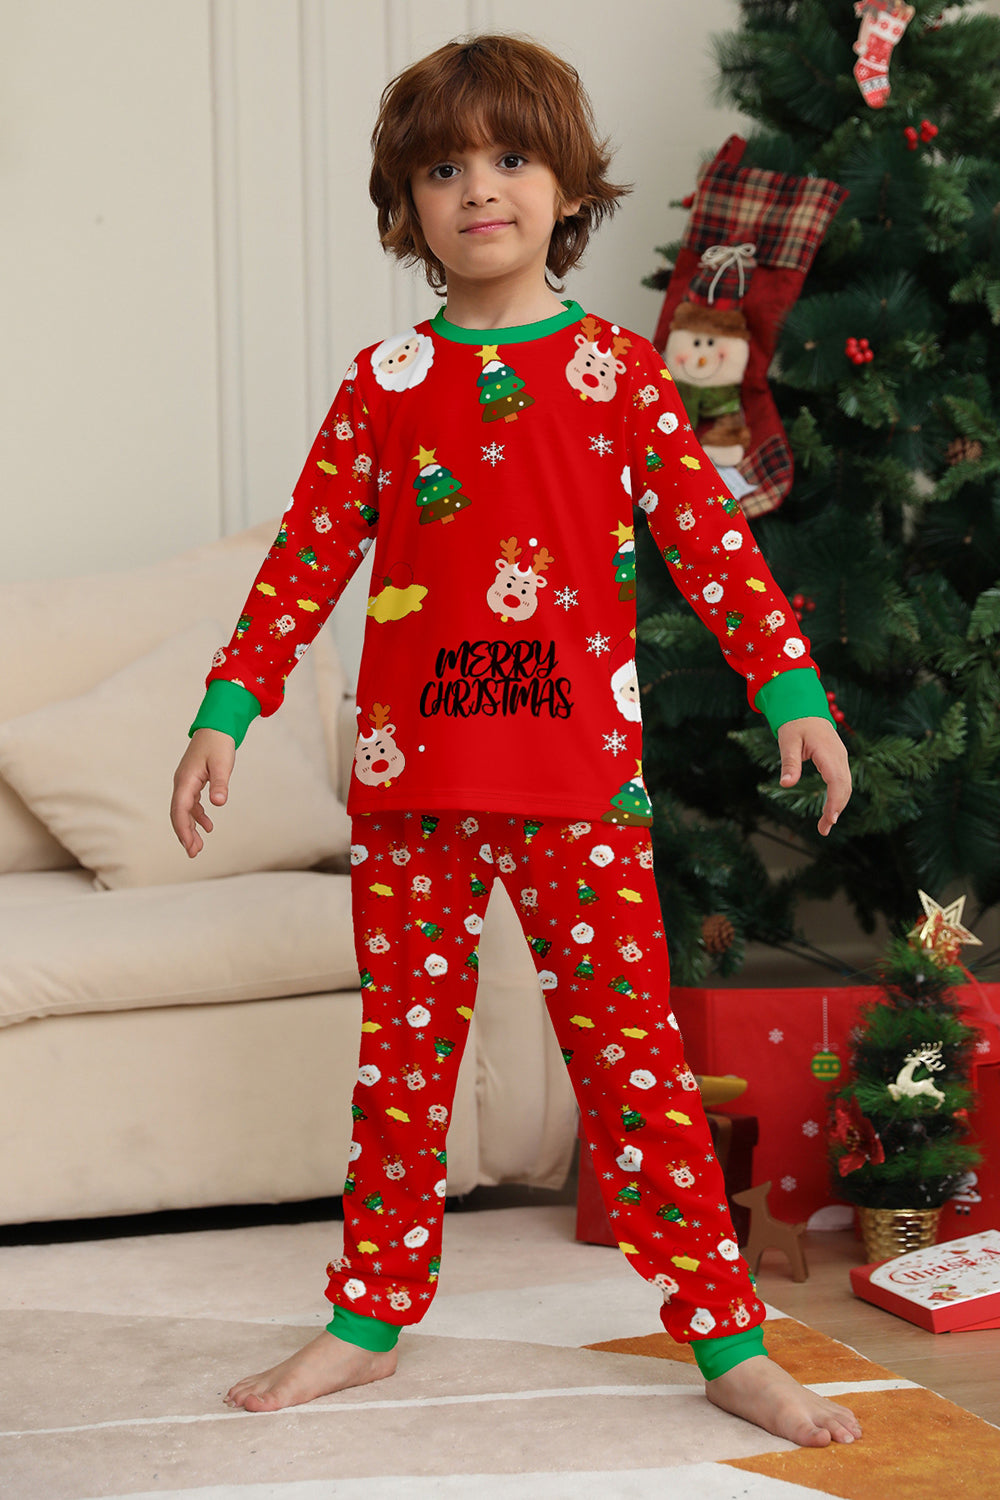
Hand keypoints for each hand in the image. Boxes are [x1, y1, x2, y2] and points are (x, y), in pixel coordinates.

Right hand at [170, 728, 235, 856]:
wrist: (216, 727)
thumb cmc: (219, 744)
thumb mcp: (222, 764)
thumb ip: (219, 784)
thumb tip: (219, 803)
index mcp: (186, 780)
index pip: (180, 809)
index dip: (183, 829)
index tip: (189, 845)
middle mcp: (182, 783)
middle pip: (178, 813)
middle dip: (184, 834)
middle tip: (193, 853)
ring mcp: (186, 782)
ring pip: (184, 810)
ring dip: (190, 828)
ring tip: (198, 846)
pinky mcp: (193, 781)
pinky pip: (191, 803)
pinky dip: (197, 816)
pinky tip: (207, 826)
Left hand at [776, 716, 851, 836]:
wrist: (807, 709)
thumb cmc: (796, 724)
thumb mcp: (788, 741)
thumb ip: (789, 763)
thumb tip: (786, 784)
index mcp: (827, 751)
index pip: (836, 780)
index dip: (835, 800)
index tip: (830, 818)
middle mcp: (839, 756)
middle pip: (844, 787)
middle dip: (836, 809)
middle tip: (823, 830)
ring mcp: (842, 758)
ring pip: (846, 786)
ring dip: (838, 806)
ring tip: (825, 826)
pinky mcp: (839, 762)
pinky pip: (842, 782)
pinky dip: (838, 798)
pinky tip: (829, 811)